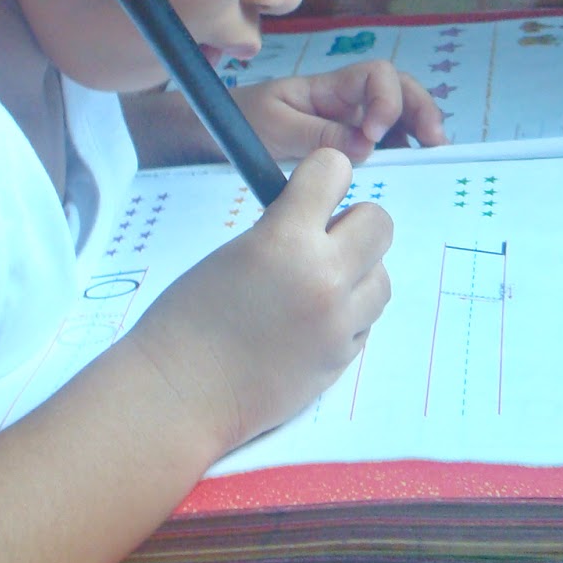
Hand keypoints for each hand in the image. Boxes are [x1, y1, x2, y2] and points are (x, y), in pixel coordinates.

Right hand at [119, 149, 391, 452]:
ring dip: (357, 274)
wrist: (180, 392)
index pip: (335, 170)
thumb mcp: (234, 252)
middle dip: (352, 225)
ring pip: (382, 276)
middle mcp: (323, 276)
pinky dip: (349, 316)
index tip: (314, 189)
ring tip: (315, 287)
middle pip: (379, 222)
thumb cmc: (188, 319)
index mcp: (285, 239)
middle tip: (321, 241)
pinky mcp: (342, 359)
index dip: (324, 176)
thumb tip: (319, 215)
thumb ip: (283, 229)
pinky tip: (310, 323)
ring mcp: (338, 322)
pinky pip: (367, 320)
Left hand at [235, 60, 448, 161]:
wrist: (211, 134)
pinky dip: (402, 153)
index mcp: (329, 88)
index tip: (373, 135)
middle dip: (422, 109)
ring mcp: (349, 124)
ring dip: (419, 131)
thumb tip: (365, 147)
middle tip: (436, 142)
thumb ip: (317, 134)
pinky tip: (410, 170)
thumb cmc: (240, 121)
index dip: (386, 99)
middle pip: (399, 91)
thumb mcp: (274, 127)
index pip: (377, 75)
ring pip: (398, 118)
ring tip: (433, 156)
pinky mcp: (346, 147)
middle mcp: (346, 102)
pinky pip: (384, 144)